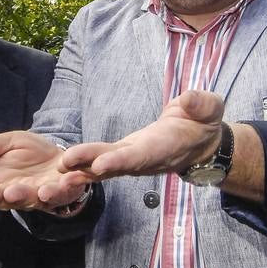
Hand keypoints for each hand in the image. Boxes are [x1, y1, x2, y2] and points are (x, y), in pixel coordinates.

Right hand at [0, 130, 91, 210]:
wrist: (59, 153)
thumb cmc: (28, 152)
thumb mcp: (6, 144)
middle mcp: (15, 195)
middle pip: (5, 200)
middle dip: (0, 197)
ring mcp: (37, 197)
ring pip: (31, 200)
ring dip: (25, 197)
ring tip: (20, 191)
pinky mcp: (60, 194)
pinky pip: (60, 194)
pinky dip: (60, 190)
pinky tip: (58, 183)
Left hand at [61, 89, 224, 179]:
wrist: (199, 142)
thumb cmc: (203, 122)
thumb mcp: (210, 108)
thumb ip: (201, 104)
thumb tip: (189, 98)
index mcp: (165, 147)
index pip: (141, 155)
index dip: (122, 160)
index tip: (102, 164)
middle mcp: (145, 158)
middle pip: (115, 163)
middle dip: (90, 164)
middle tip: (65, 165)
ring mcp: (132, 159)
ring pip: (104, 164)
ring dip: (80, 167)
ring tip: (56, 168)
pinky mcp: (124, 155)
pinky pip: (101, 161)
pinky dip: (82, 165)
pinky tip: (60, 168)